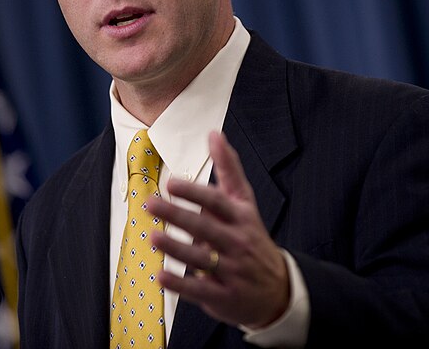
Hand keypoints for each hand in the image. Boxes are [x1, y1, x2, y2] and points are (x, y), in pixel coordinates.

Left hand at [147, 130, 289, 327]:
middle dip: (178, 215)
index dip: (195, 193)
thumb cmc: (252, 237)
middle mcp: (238, 242)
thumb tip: (214, 133)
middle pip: (206, 228)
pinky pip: (200, 290)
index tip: (172, 182)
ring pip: (202, 259)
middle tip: (150, 202)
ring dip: (176, 248)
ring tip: (153, 236)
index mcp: (242, 217)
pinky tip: (161, 276)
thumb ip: (229, 169)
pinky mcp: (225, 296)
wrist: (278, 288)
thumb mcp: (245, 202)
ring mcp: (233, 271)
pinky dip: (180, 284)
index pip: (218, 202)